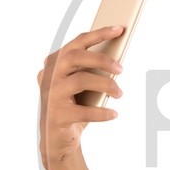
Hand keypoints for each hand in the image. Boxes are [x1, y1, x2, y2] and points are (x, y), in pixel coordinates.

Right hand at [38, 26, 123, 169]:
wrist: (59, 140)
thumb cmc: (75, 106)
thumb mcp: (83, 85)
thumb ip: (91, 70)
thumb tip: (117, 59)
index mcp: (54, 64)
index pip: (77, 43)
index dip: (99, 34)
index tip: (119, 29)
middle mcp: (48, 76)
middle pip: (74, 57)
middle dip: (101, 59)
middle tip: (122, 69)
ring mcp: (50, 96)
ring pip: (80, 80)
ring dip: (106, 85)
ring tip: (120, 93)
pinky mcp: (56, 116)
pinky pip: (83, 111)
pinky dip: (102, 112)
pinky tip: (114, 114)